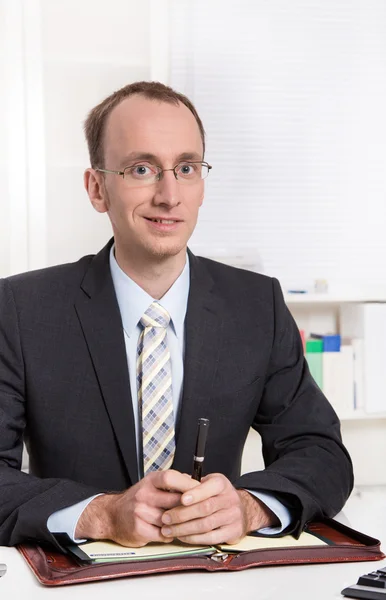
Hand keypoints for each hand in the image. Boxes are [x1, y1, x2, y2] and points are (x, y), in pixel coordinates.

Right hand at [75, 470, 198, 546]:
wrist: (111, 515)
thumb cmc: (138, 499)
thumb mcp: (153, 484)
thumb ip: (173, 483)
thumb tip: (196, 481)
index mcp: (150, 480)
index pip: (171, 477)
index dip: (188, 485)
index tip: (202, 491)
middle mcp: (144, 494)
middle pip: (175, 500)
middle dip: (190, 507)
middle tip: (201, 511)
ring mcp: (140, 512)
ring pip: (171, 519)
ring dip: (180, 524)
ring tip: (185, 523)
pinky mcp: (138, 529)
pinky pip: (163, 534)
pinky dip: (170, 534)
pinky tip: (171, 531)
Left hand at [160, 473, 278, 544]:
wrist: (242, 509)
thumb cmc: (217, 496)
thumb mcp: (208, 483)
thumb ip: (191, 483)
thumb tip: (172, 483)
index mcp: (221, 484)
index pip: (209, 487)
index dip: (196, 494)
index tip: (181, 499)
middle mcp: (229, 499)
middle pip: (205, 508)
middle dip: (182, 514)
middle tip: (166, 518)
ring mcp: (233, 517)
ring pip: (206, 525)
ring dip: (184, 529)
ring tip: (168, 530)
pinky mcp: (233, 532)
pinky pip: (211, 538)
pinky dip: (194, 539)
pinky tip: (182, 536)